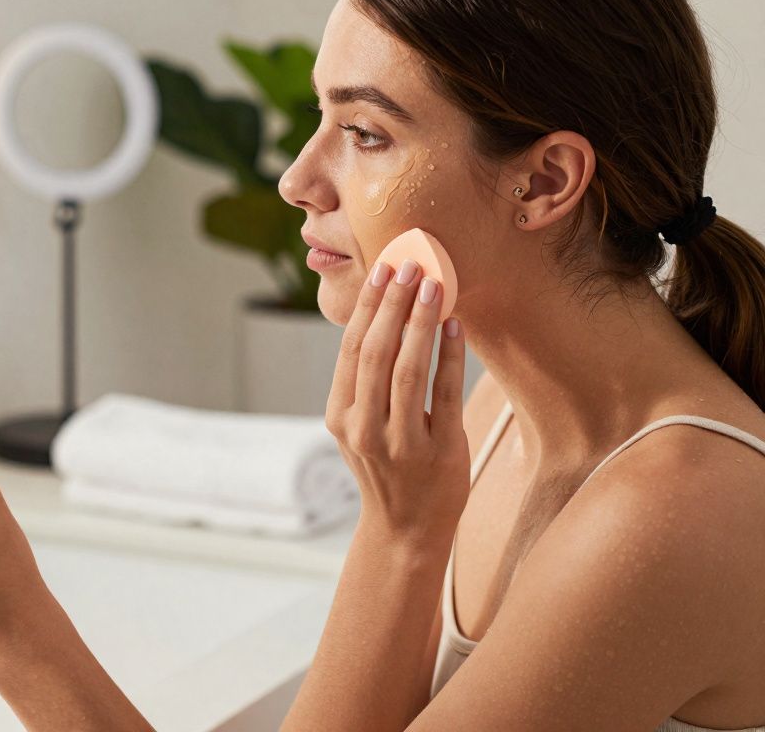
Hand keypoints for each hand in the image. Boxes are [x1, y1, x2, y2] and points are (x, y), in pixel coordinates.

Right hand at [325, 259, 470, 546]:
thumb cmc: (385, 468)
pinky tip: (455, 326)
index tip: (382, 270)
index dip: (367, 307)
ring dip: (420, 322)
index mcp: (340, 416)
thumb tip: (383, 315)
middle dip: (393, 305)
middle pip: (376, 354)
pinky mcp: (437, 453)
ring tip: (433, 286)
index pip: (351, 351)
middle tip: (410, 265)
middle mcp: (364, 429)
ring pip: (407, 371)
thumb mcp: (359, 427)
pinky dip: (449, 356)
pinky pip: (445, 395)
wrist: (405, 530)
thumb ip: (364, 383)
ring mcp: (399, 443)